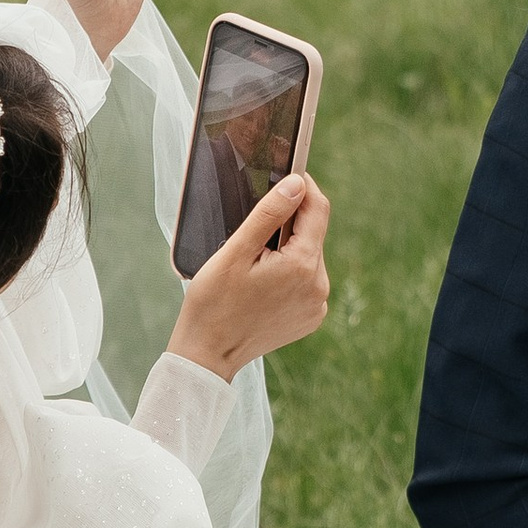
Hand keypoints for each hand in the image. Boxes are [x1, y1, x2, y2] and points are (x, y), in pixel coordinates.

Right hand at [168, 175, 330, 380]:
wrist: (208, 353)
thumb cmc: (213, 302)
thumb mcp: (236, 251)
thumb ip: (269, 214)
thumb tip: (297, 184)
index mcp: (304, 266)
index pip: (317, 209)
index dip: (303, 187)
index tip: (288, 174)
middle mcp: (319, 286)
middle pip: (312, 234)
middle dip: (289, 224)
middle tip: (254, 232)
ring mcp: (317, 305)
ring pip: (309, 257)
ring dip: (288, 250)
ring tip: (254, 264)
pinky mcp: (311, 318)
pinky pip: (306, 281)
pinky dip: (290, 274)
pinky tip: (263, 284)